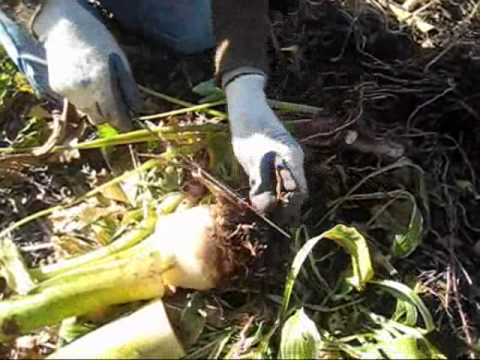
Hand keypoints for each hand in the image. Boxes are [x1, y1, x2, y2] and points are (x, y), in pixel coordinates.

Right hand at [32, 0, 139, 130]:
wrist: (65, 28)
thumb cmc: (100, 43)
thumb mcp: (121, 63)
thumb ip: (128, 88)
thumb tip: (136, 110)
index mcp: (103, 82)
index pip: (114, 115)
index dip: (123, 122)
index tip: (128, 125)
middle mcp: (84, 89)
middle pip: (101, 119)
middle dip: (110, 117)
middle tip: (117, 111)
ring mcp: (69, 90)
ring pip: (87, 113)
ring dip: (96, 109)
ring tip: (99, 92)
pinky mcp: (58, 89)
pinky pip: (75, 103)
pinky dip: (83, 99)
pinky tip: (84, 82)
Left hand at [225, 73, 307, 224]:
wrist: (247, 107)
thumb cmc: (248, 132)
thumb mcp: (251, 159)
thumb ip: (261, 183)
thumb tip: (266, 209)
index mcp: (292, 160)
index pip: (299, 193)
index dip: (290, 209)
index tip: (276, 221)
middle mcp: (296, 158)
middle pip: (297, 190)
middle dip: (286, 206)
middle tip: (269, 218)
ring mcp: (290, 156)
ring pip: (290, 183)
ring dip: (280, 197)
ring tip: (265, 208)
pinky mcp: (281, 154)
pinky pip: (284, 176)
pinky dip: (276, 187)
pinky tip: (263, 192)